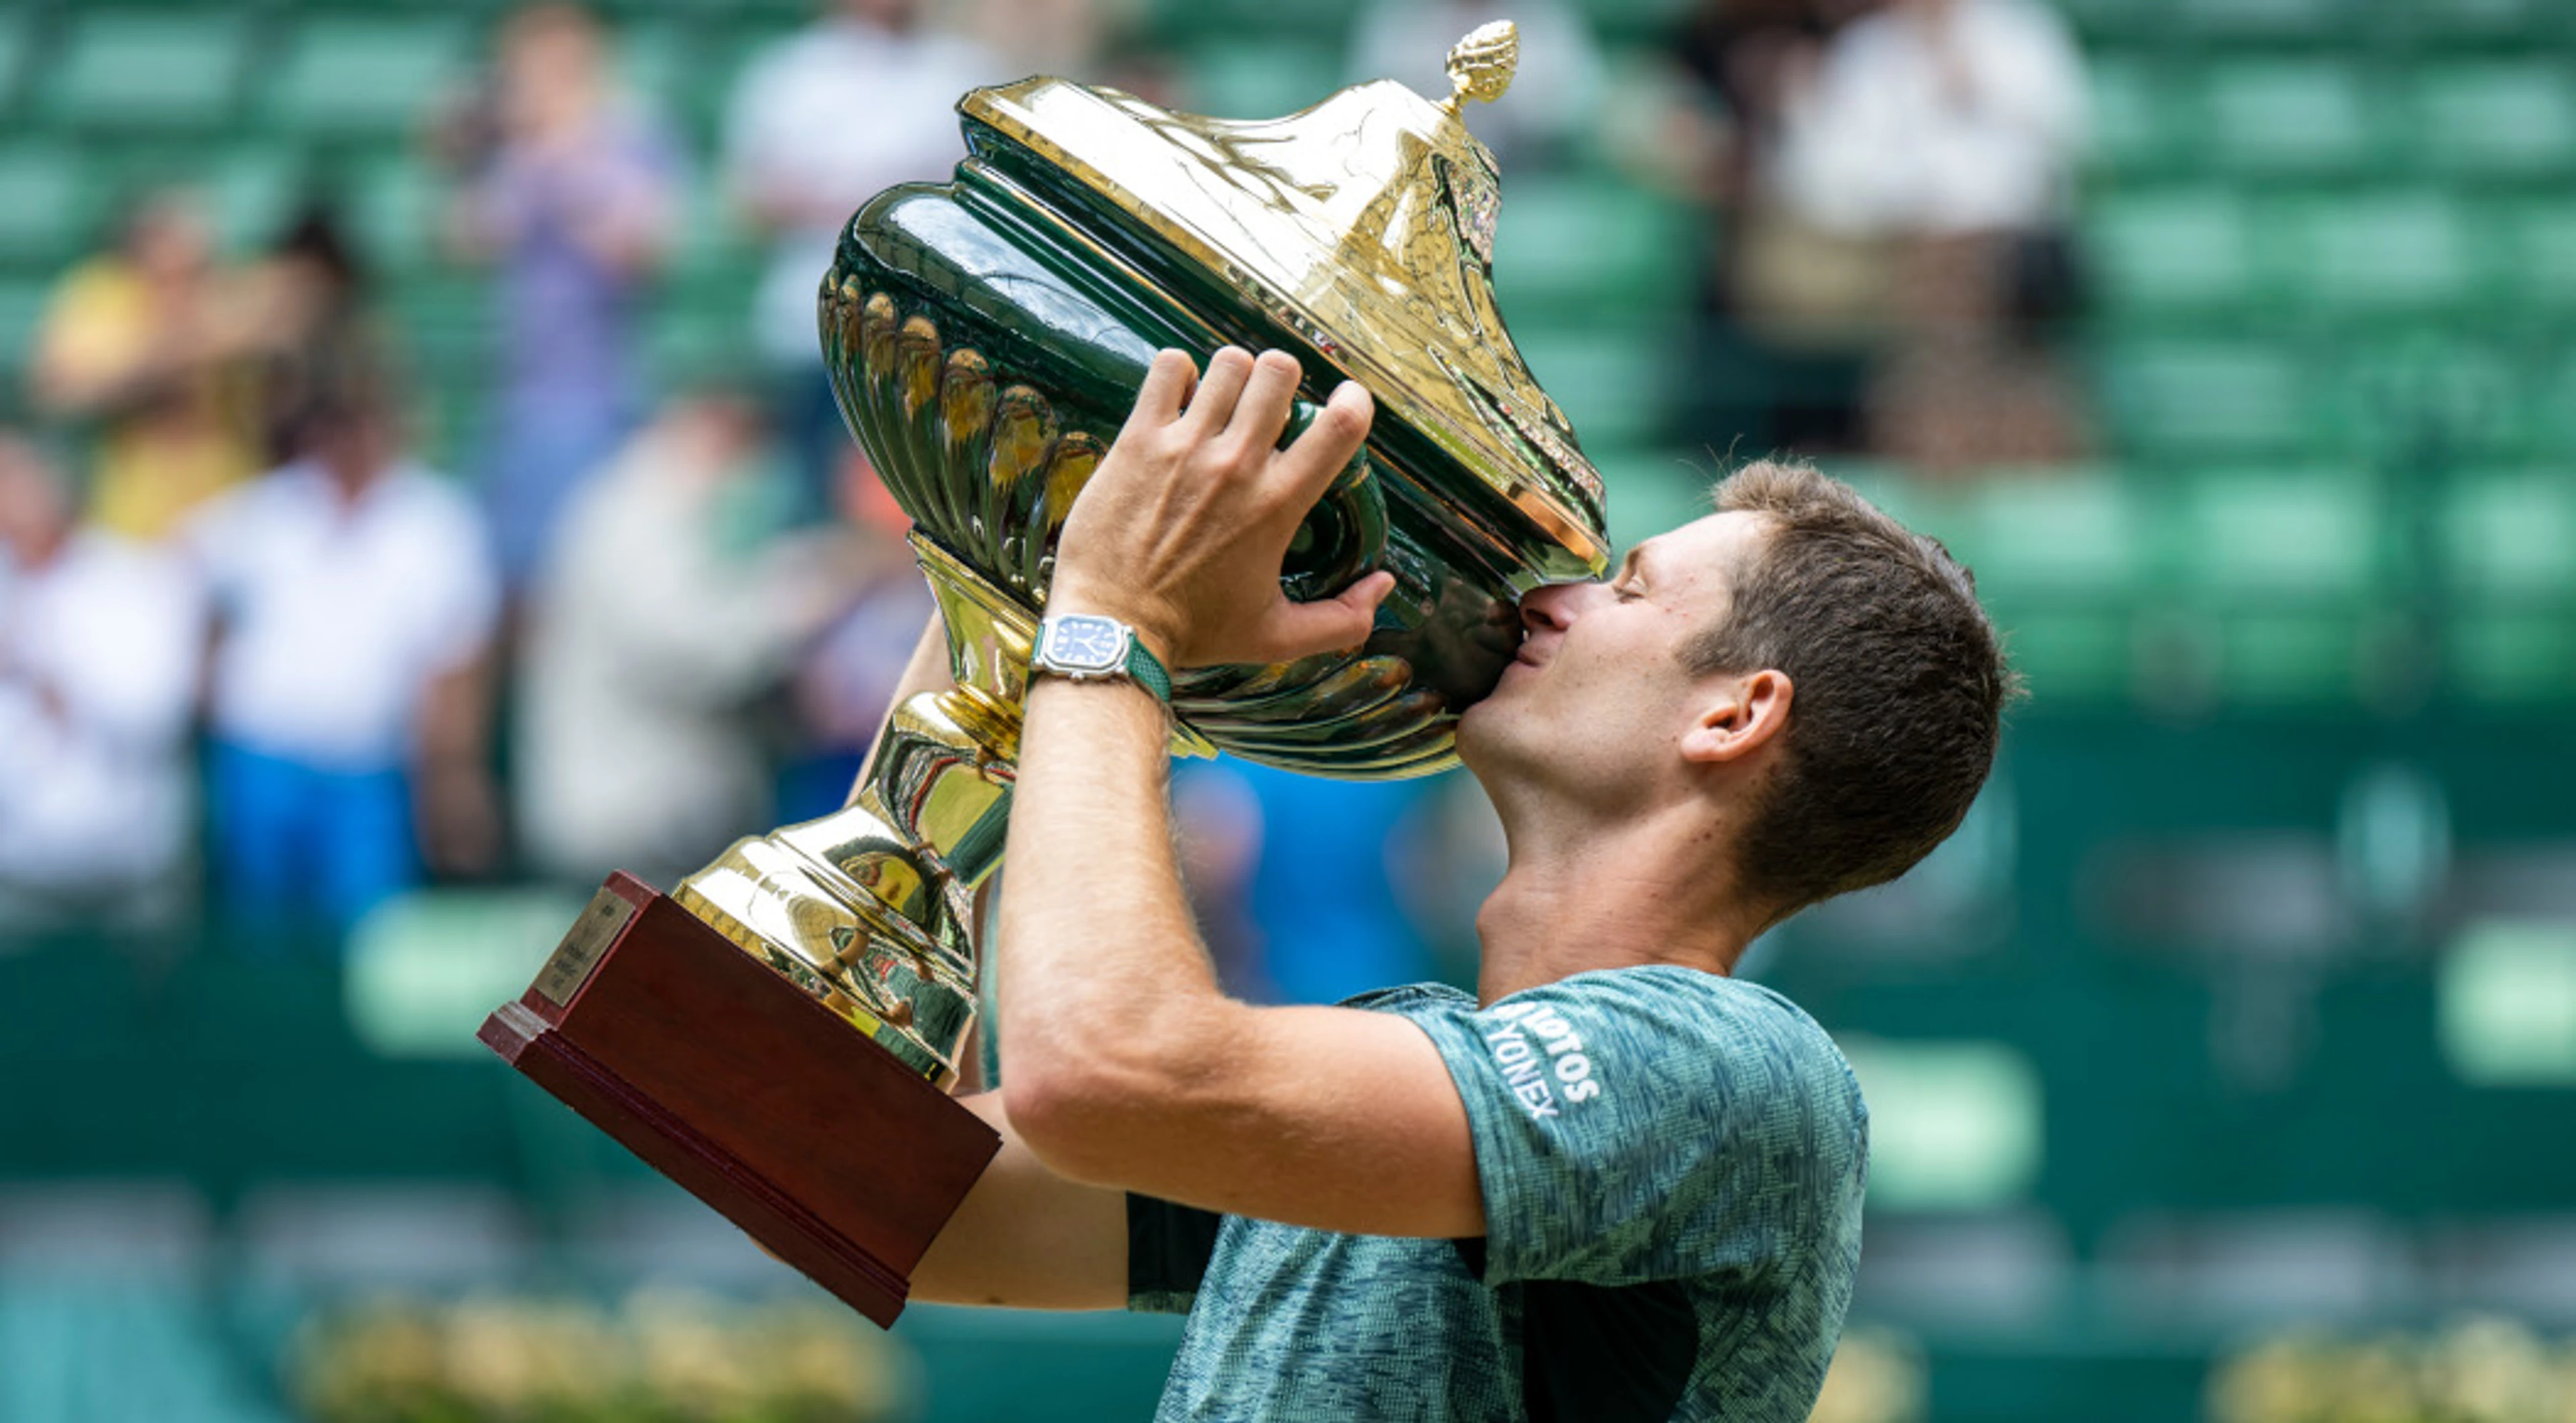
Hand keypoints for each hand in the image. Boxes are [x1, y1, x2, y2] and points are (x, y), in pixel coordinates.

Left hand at [1048, 347, 1395, 668]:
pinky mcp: (1138, 440)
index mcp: (1278, 505)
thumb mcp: (1277, 637)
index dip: (1352, 402)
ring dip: (1232, 376)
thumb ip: (1342, 619)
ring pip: (1228, 363)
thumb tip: (1382, 585)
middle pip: (1278, 372)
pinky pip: (1168, 368)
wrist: (1114, 628)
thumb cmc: (1195, 633)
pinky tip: (1179, 400)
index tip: (1341, 405)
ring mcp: (1184, 448)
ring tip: (1221, 403)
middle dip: (1280, 381)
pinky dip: (1178, 373)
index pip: (1341, 425)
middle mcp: (1236, 466)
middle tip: (1265, 408)